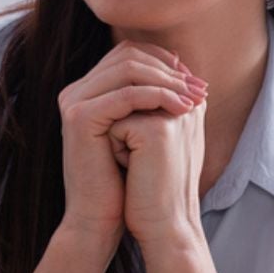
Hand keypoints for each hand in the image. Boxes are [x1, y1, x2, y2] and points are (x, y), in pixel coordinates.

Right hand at [58, 41, 206, 251]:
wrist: (99, 219)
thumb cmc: (125, 180)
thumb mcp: (142, 130)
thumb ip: (153, 97)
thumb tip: (180, 64)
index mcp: (87, 90)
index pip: (128, 53)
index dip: (164, 61)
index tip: (195, 80)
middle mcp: (76, 91)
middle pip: (128, 55)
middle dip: (170, 69)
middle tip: (200, 89)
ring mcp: (73, 102)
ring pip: (129, 70)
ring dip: (169, 81)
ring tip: (196, 100)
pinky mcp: (79, 118)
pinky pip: (126, 95)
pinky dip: (159, 97)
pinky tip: (182, 110)